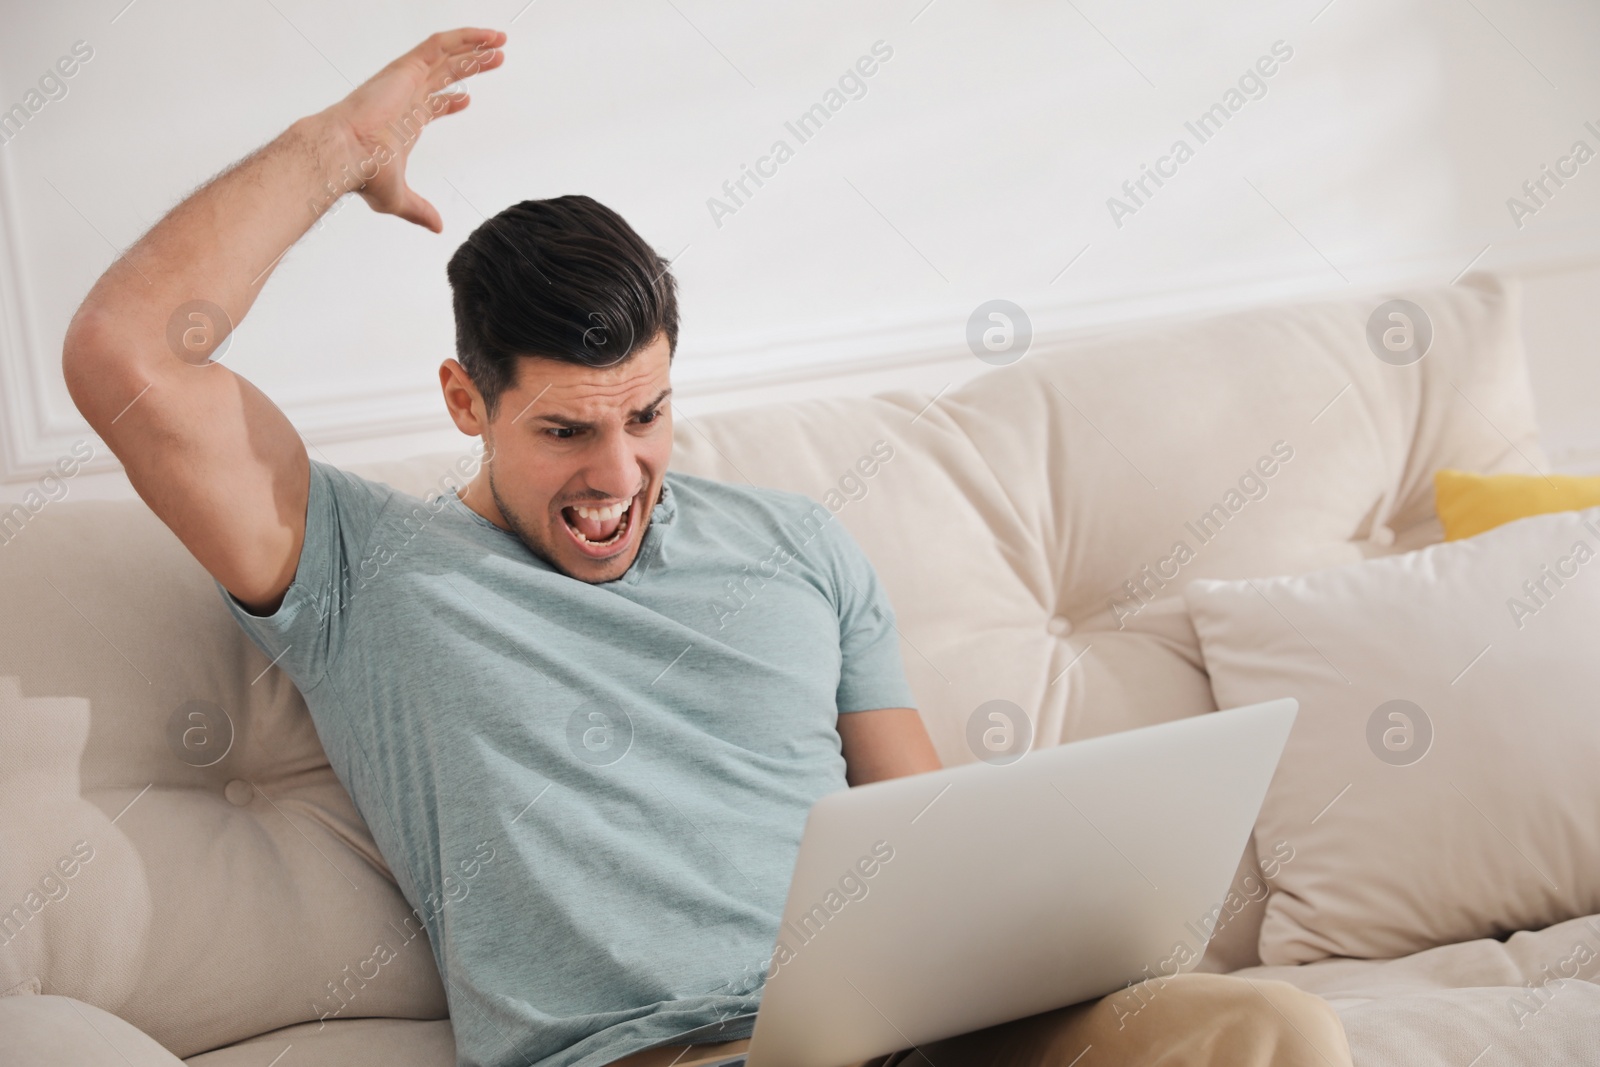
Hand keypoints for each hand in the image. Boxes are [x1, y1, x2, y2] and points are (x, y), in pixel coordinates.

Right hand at [325, 28, 505, 232]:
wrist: (346, 153)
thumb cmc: (363, 173)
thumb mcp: (399, 198)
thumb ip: (420, 210)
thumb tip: (437, 227)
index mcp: (404, 121)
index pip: (431, 104)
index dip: (452, 101)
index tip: (468, 100)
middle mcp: (405, 96)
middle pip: (444, 75)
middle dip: (470, 66)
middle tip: (496, 60)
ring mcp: (405, 80)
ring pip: (445, 55)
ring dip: (473, 47)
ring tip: (499, 42)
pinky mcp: (406, 68)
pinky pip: (439, 44)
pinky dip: (464, 37)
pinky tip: (486, 37)